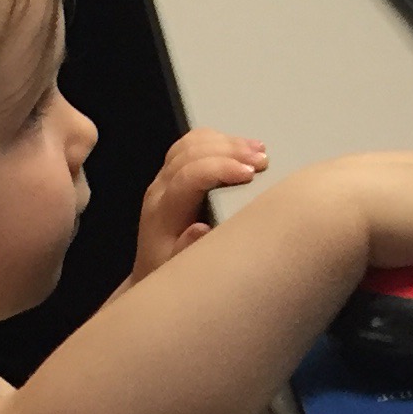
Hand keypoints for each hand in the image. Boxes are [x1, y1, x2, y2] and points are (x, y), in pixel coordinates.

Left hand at [130, 126, 268, 284]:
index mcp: (163, 212)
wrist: (150, 272)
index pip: (189, 176)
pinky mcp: (172, 174)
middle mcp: (160, 189)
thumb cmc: (169, 273)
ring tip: (258, 150)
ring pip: (190, 143)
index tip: (251, 174)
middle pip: (190, 153)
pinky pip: (190, 144)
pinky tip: (241, 146)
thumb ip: (187, 250)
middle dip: (229, 150)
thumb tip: (201, 227)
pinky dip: (218, 140)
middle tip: (262, 160)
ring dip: (226, 142)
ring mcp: (164, 178)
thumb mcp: (178, 271)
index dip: (220, 168)